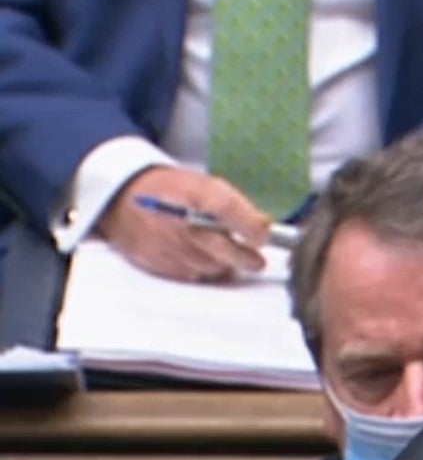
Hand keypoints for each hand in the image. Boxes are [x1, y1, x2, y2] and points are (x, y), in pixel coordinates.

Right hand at [96, 167, 270, 281]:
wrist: (121, 198)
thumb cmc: (171, 191)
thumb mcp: (204, 184)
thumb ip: (235, 204)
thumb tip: (263, 226)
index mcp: (193, 193)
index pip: (228, 209)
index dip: (251, 226)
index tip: (262, 237)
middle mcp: (179, 221)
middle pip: (223, 249)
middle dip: (246, 258)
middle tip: (256, 261)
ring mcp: (167, 244)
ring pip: (211, 267)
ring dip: (221, 263)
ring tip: (220, 253)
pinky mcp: (156, 262)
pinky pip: (191, 275)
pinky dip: (201, 269)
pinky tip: (198, 256)